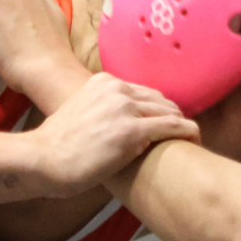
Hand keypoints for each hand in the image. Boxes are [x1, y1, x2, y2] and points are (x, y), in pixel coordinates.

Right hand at [28, 73, 198, 196]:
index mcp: (104, 82)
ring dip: (183, 125)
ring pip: (168, 112)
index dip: (159, 108)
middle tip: (185, 132)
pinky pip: (171, 127)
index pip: (143, 92)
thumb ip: (102, 111)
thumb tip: (116, 126)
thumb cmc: (58, 146)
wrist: (43, 159)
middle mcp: (117, 88)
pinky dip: (187, 132)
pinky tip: (197, 139)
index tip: (168, 121)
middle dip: (174, 115)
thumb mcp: (80, 114)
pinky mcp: (132, 130)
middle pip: (160, 100)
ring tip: (194, 138)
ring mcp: (125, 108)